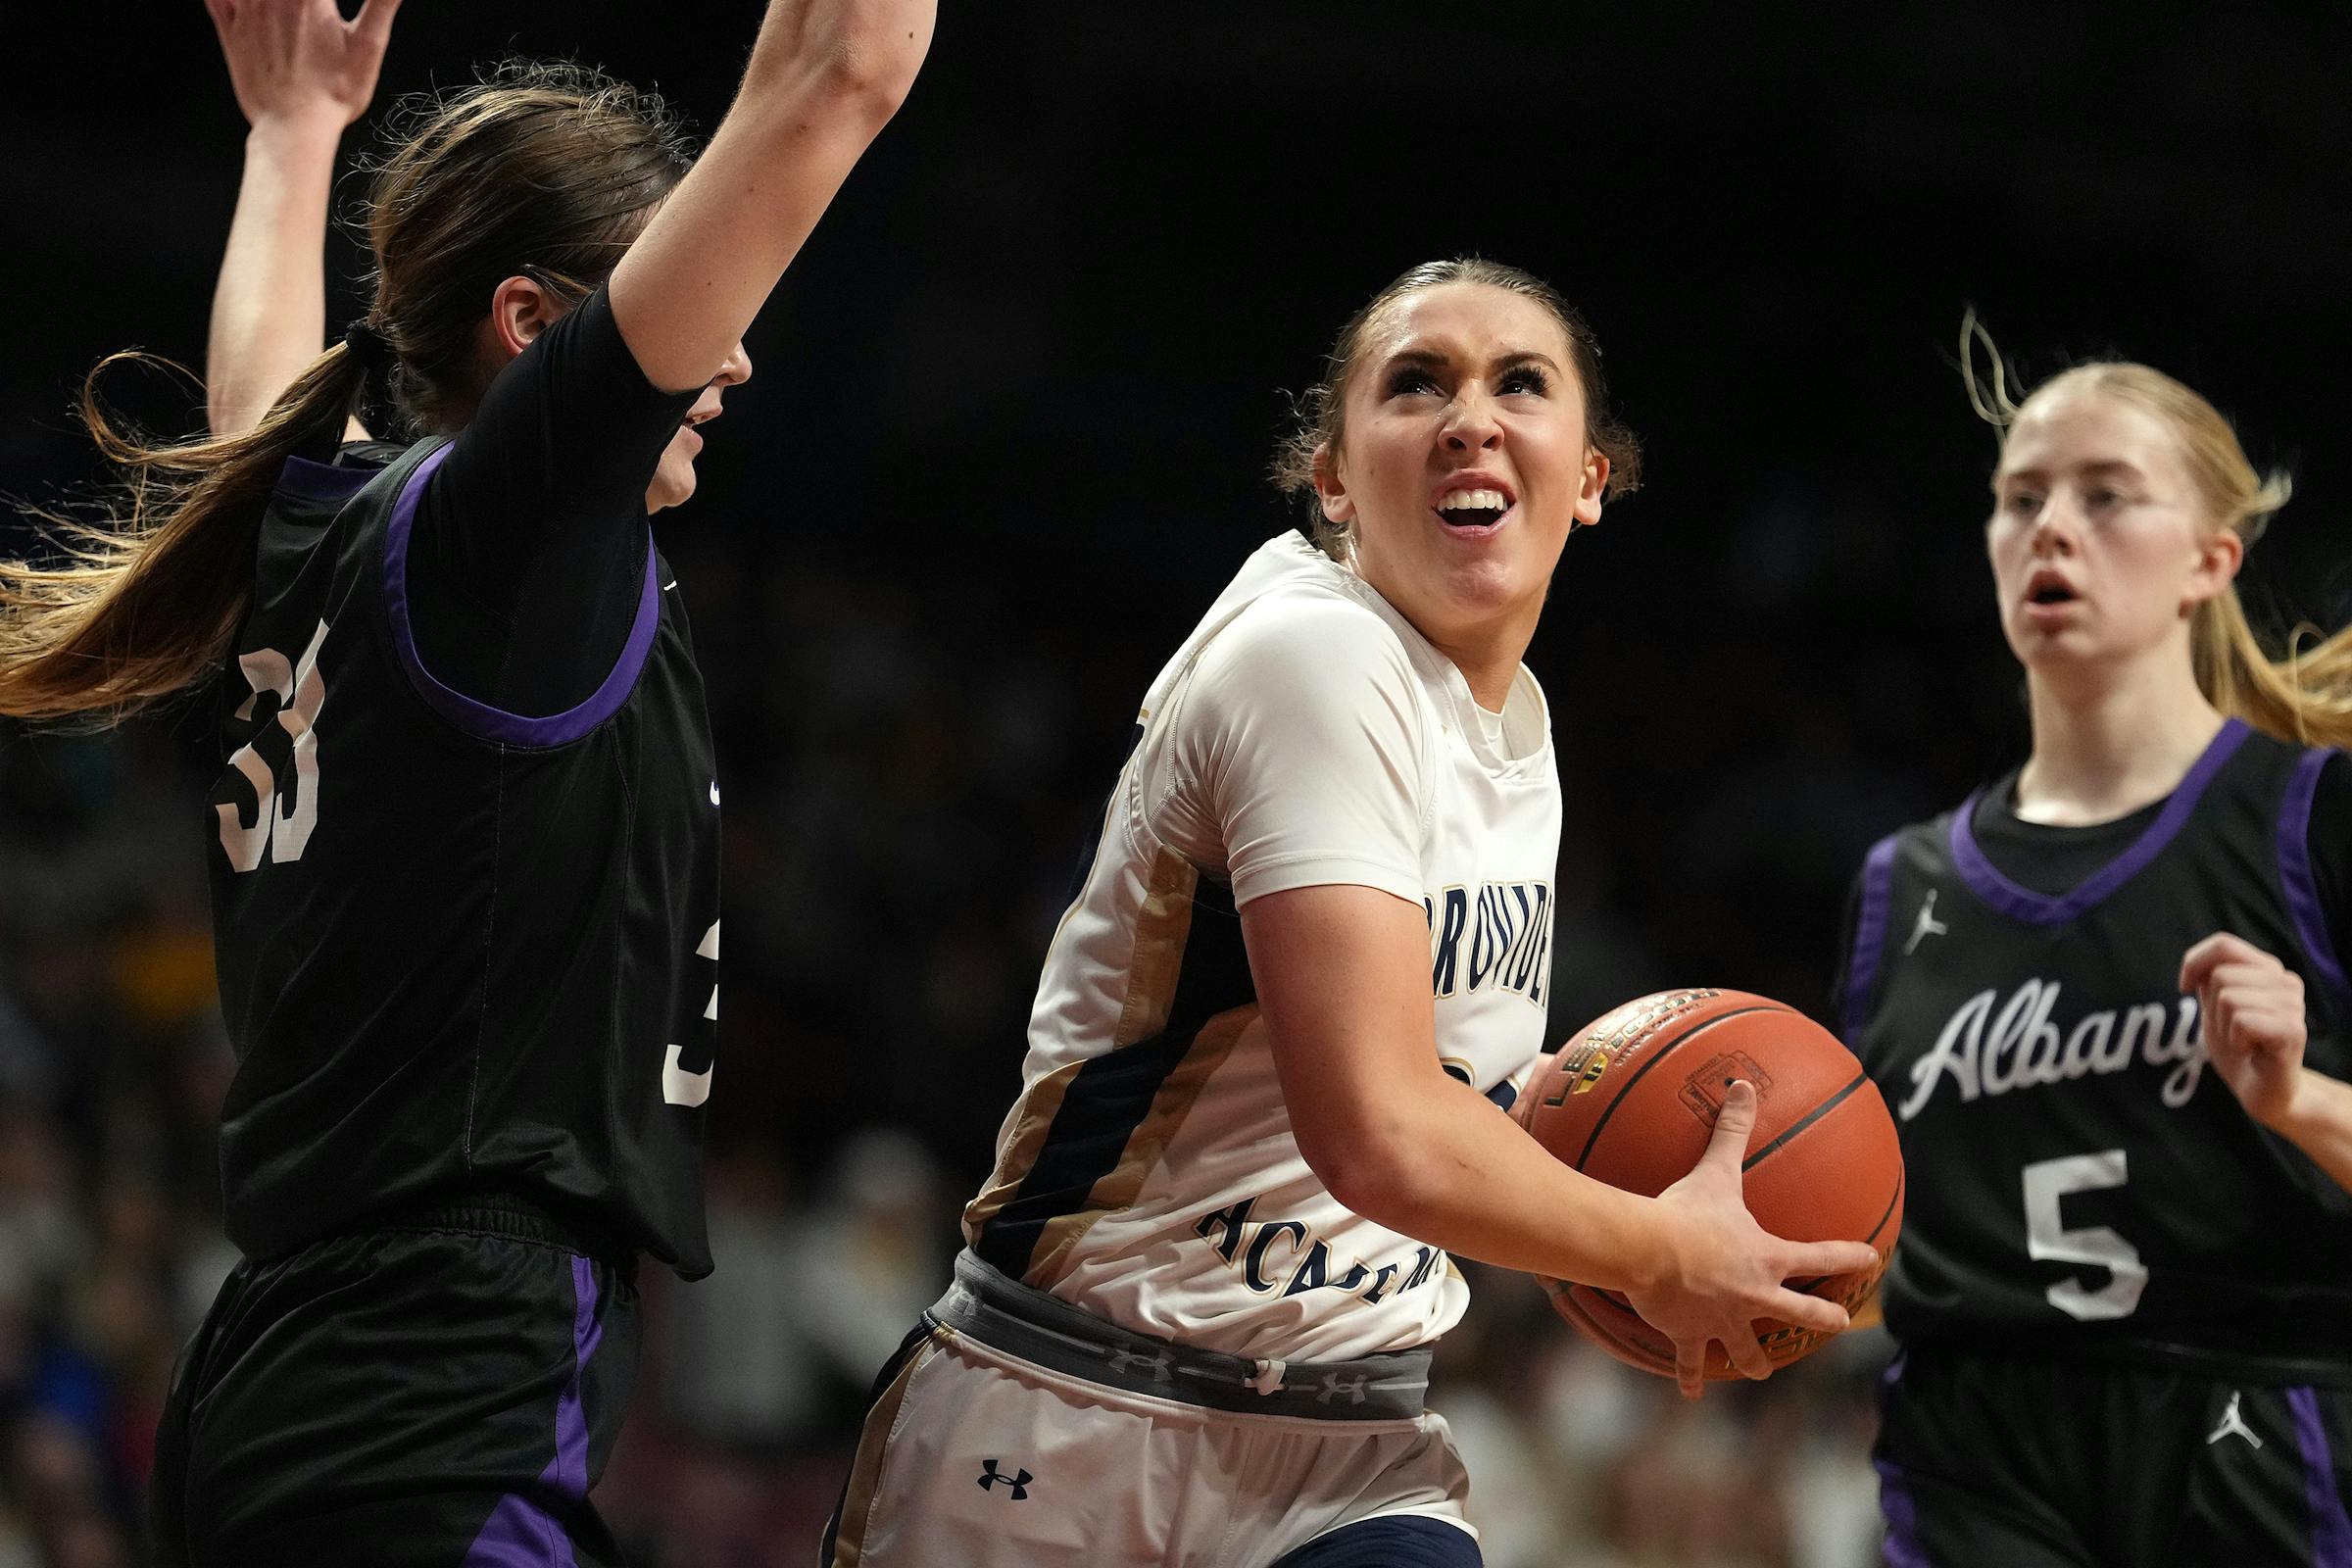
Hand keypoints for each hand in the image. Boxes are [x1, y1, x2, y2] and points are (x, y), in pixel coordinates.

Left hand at [204, 0, 400, 132]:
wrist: (294, 127)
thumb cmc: (332, 94)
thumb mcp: (369, 46)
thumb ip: (382, 5)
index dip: (321, 1)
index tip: (325, 7)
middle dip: (298, 1)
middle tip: (309, 10)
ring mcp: (247, 9)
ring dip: (268, 1)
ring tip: (282, 9)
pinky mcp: (228, 27)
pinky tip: (243, 5)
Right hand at [1624, 1080, 1881, 1399]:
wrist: (1653, 1253)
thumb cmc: (1689, 1212)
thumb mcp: (1716, 1169)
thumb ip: (1732, 1129)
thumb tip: (1744, 1083)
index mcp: (1768, 1258)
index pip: (1821, 1259)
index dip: (1849, 1259)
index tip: (1872, 1260)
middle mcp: (1755, 1296)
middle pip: (1801, 1317)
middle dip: (1823, 1322)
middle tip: (1838, 1325)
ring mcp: (1725, 1321)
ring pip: (1749, 1351)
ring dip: (1756, 1361)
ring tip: (1760, 1370)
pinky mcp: (1691, 1335)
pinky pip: (1691, 1362)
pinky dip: (1692, 1377)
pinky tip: (1693, 1393)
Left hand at [2181, 932, 2307, 1127]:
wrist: (2263, 1091)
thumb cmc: (2239, 1046)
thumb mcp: (2216, 1005)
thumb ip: (2210, 978)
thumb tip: (2195, 962)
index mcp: (2268, 969)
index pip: (2223, 944)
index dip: (2194, 962)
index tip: (2185, 986)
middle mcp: (2286, 981)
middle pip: (2220, 974)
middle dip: (2212, 1007)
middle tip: (2232, 1031)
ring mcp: (2293, 1005)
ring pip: (2228, 998)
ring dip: (2224, 1027)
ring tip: (2243, 1041)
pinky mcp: (2293, 1031)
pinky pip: (2241, 1021)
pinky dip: (2235, 1040)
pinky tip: (2251, 1052)